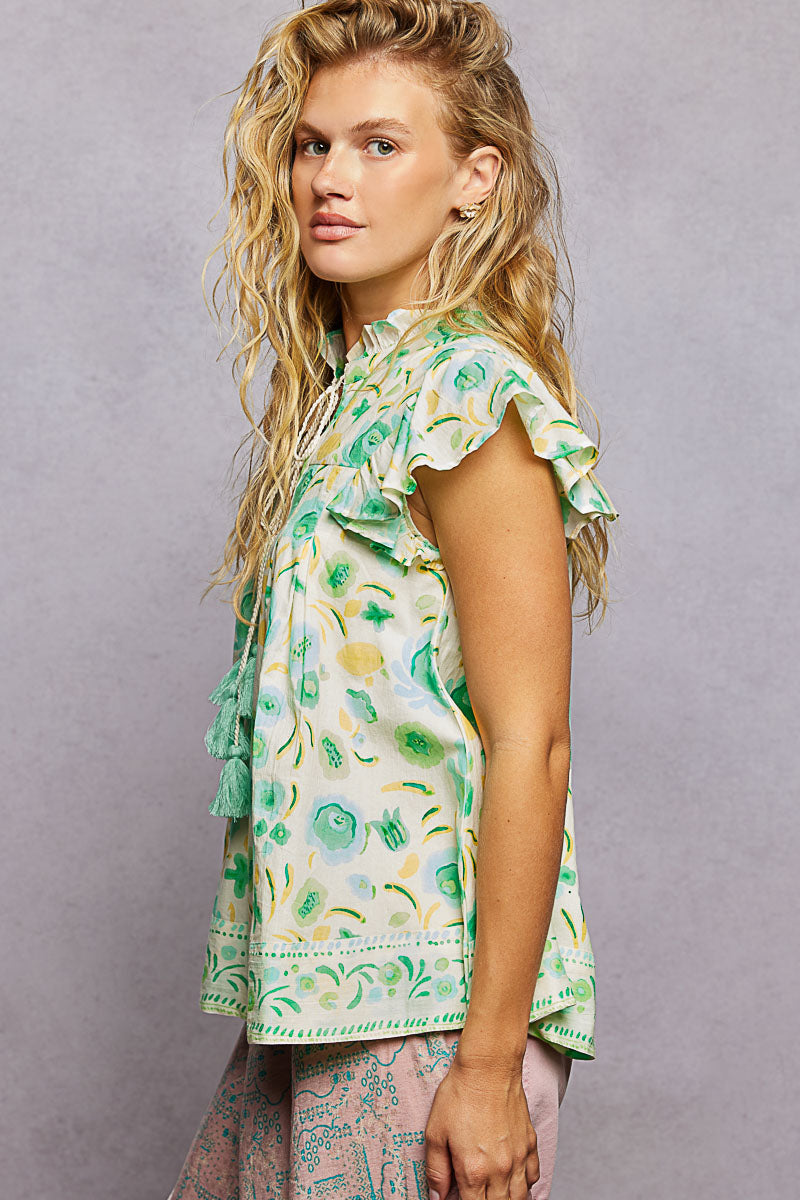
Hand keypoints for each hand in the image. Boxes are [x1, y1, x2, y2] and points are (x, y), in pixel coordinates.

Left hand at [424, 1052, 538, 1199]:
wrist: (489, 1067)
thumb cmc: (460, 1095)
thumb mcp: (435, 1132)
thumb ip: (436, 1170)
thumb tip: (437, 1196)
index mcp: (474, 1171)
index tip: (460, 1197)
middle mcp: (500, 1170)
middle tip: (476, 1193)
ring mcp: (518, 1158)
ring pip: (520, 1198)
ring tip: (495, 1193)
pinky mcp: (530, 1144)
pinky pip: (533, 1177)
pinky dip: (525, 1185)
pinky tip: (514, 1180)